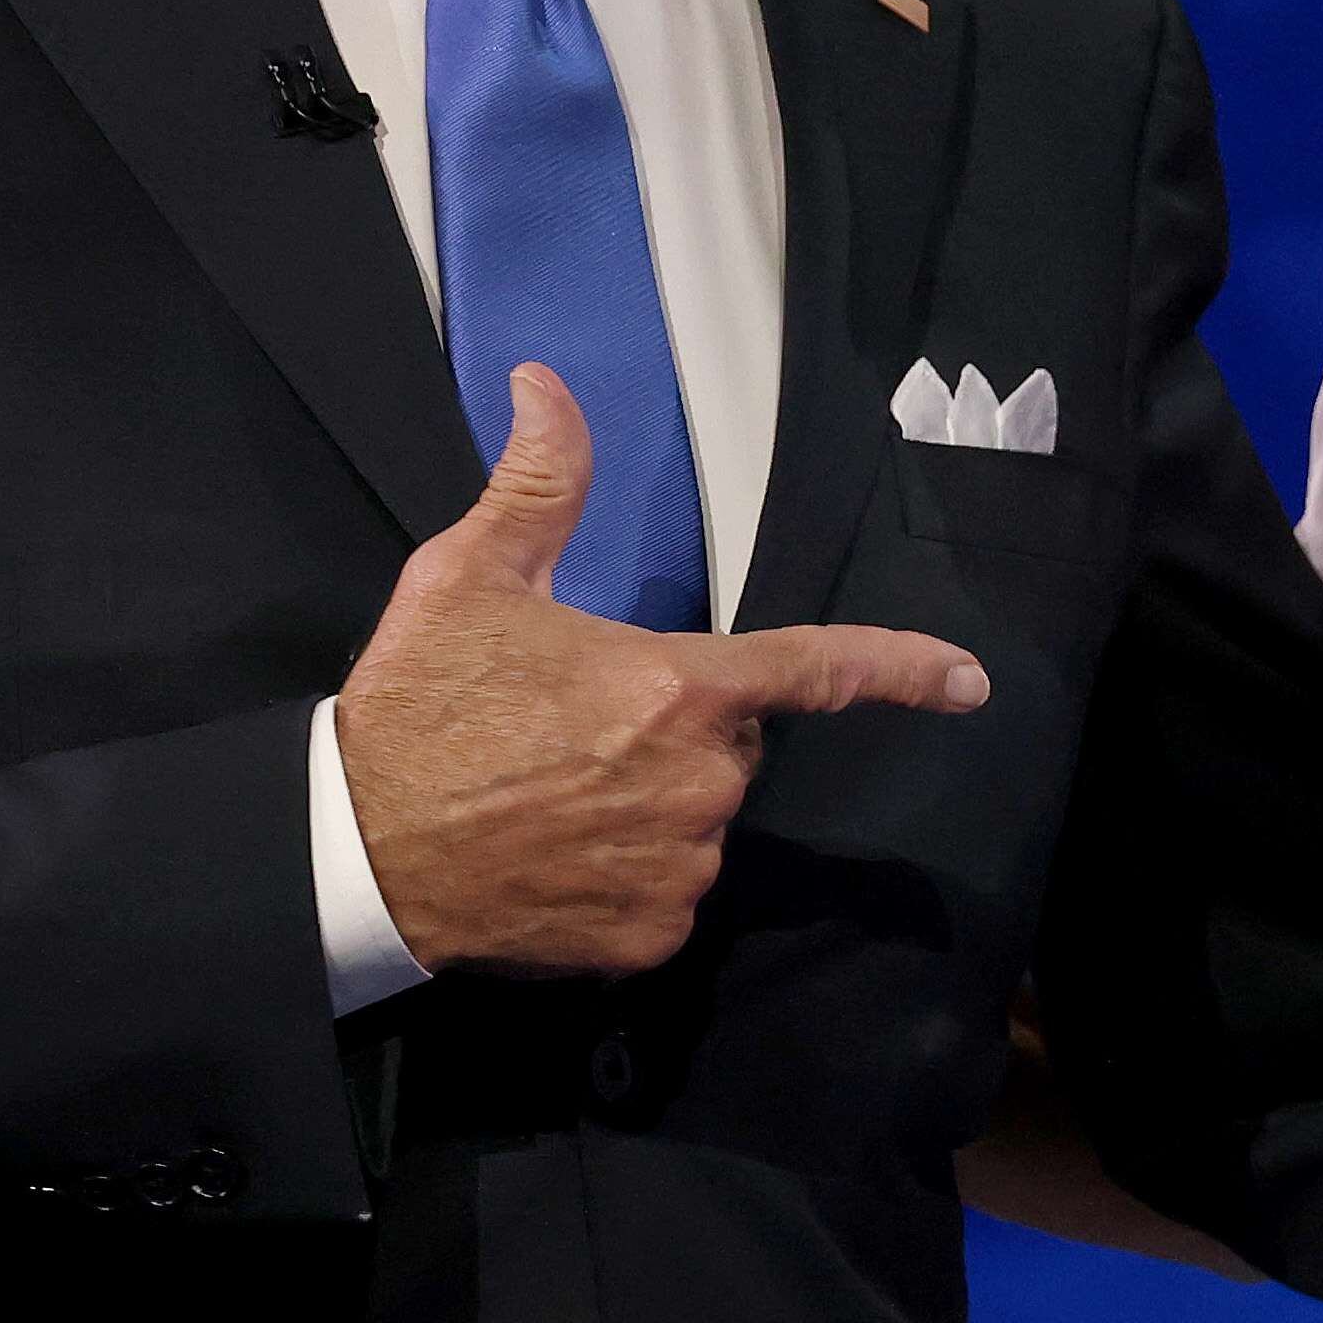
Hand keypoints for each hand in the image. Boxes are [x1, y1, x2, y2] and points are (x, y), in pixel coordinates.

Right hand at [332, 364, 986, 975]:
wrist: (352, 849)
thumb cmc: (419, 705)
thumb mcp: (470, 577)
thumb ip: (538, 484)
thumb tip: (546, 384)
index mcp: (676, 687)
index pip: (815, 669)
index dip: (901, 669)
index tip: (970, 681)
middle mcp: (697, 782)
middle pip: (728, 745)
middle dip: (676, 730)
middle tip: (573, 727)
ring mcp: (677, 867)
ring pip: (698, 822)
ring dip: (651, 806)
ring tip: (550, 795)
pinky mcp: (647, 937)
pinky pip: (667, 896)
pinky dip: (627, 879)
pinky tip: (554, 857)